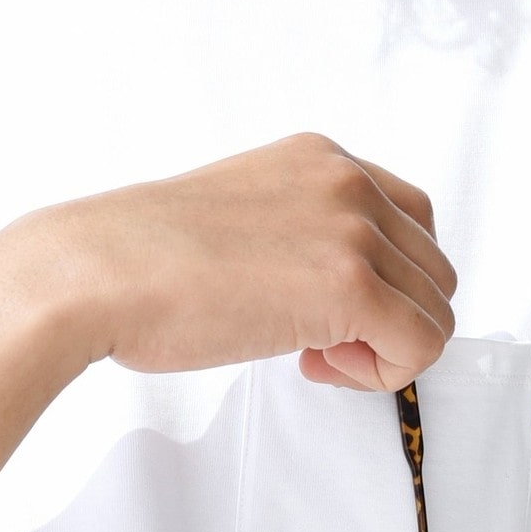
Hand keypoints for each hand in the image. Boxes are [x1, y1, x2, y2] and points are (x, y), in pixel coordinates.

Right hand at [34, 131, 457, 391]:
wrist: (94, 274)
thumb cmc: (146, 259)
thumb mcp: (246, 216)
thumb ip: (305, 231)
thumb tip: (342, 288)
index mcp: (322, 158)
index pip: (414, 221)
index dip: (387, 280)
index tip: (332, 309)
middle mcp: (349, 182)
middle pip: (434, 270)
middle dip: (392, 318)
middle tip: (325, 343)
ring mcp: (355, 231)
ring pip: (436, 312)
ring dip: (386, 349)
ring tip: (318, 356)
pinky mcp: (351, 287)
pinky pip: (421, 346)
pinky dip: (385, 373)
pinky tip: (319, 366)